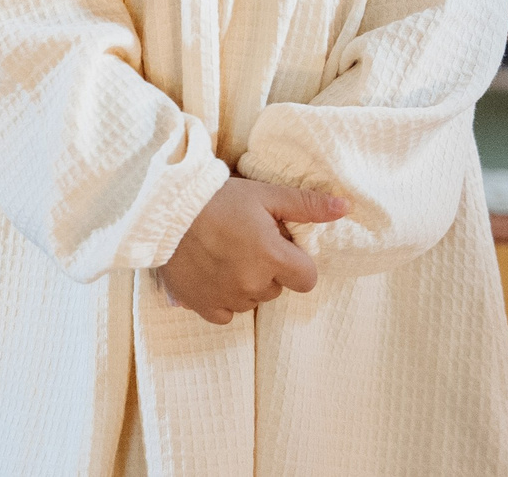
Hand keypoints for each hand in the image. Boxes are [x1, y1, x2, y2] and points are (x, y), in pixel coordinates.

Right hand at [160, 177, 347, 325]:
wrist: (162, 207)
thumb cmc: (216, 198)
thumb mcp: (264, 195)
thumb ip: (306, 205)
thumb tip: (345, 207)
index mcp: (272, 257)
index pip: (307, 278)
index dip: (297, 262)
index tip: (278, 245)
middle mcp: (252, 284)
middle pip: (278, 288)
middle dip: (268, 270)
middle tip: (245, 242)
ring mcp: (227, 298)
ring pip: (252, 301)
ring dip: (246, 284)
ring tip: (224, 254)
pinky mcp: (203, 305)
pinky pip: (226, 314)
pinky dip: (223, 299)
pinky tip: (212, 274)